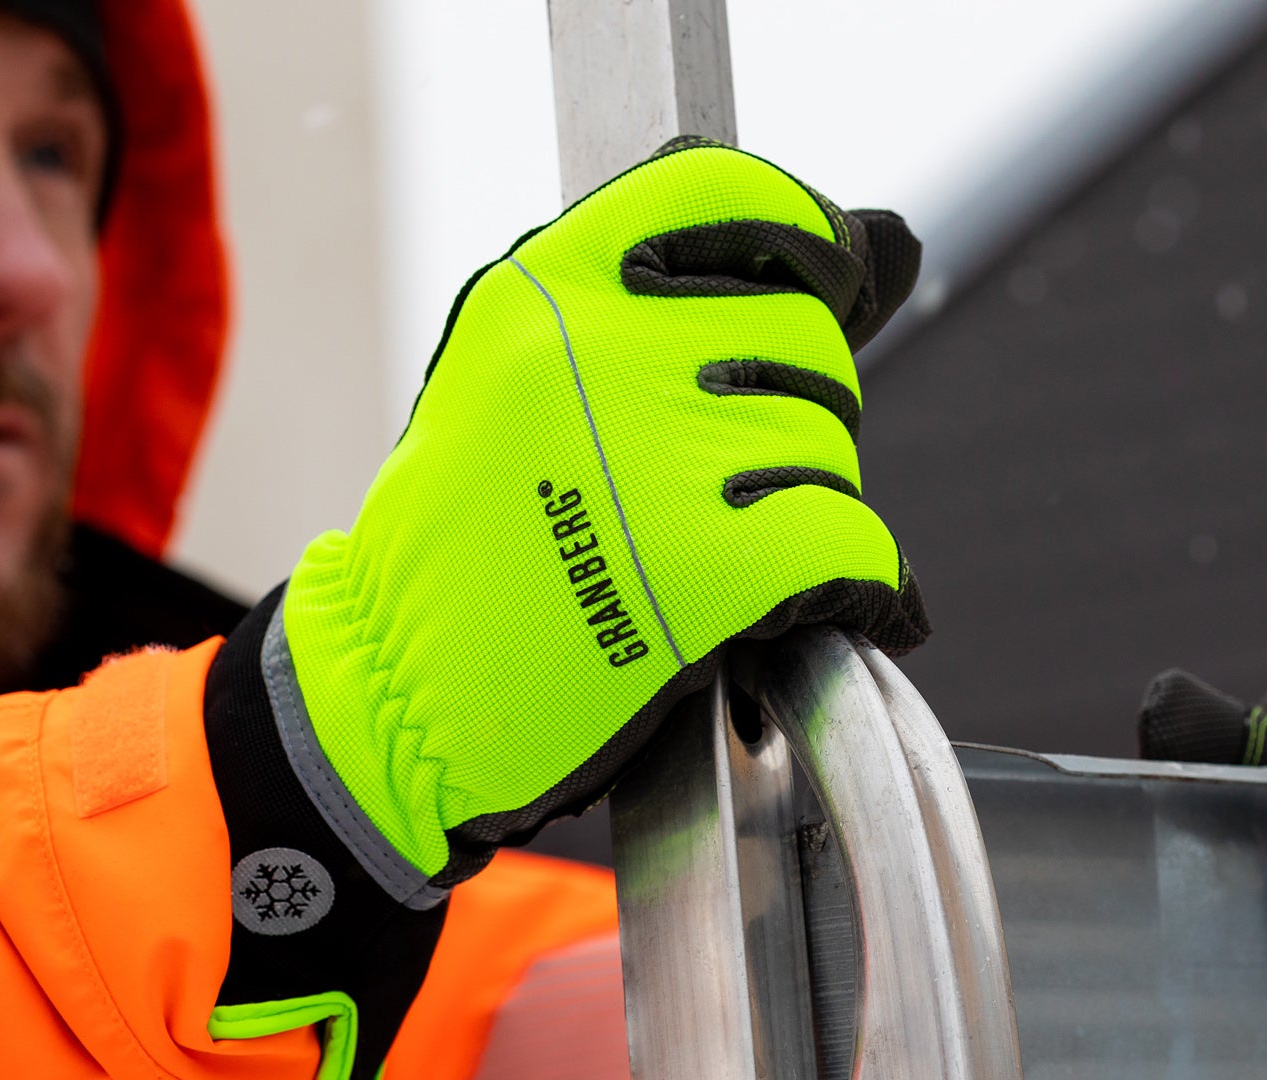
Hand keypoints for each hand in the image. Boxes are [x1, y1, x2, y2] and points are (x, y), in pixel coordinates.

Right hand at [203, 139, 927, 1079]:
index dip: (802, 238)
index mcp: (542, 294)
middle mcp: (599, 360)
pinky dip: (870, 580)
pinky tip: (856, 597)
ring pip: (829, 448)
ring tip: (754, 550)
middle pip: (801, 340)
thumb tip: (874, 246)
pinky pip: (850, 545)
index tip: (826, 283)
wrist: (393, 695)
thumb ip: (647, 313)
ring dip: (818, 502)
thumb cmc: (457, 551)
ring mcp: (652, 468)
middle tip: (749, 476)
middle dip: (801, 410)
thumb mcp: (508, 386)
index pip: (726, 197)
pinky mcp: (701, 580)